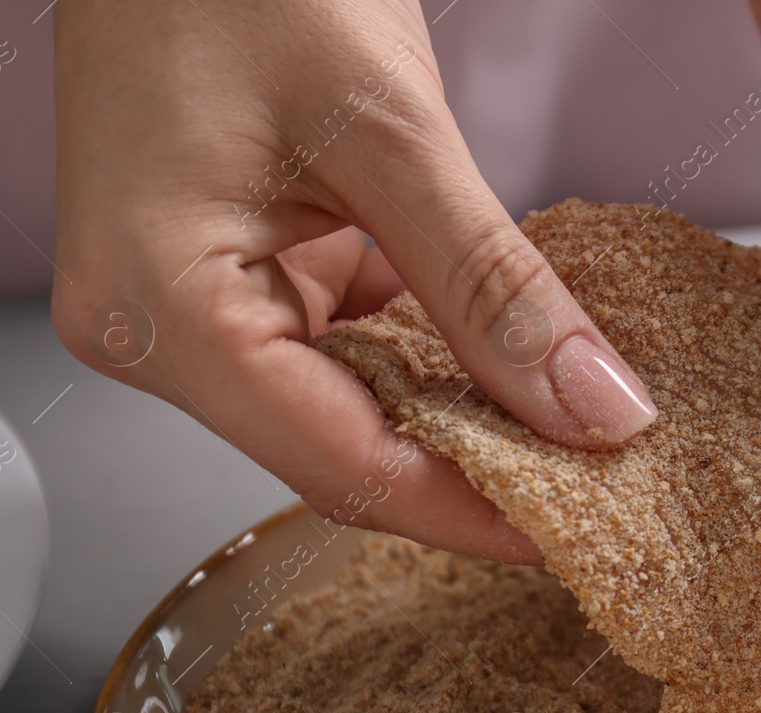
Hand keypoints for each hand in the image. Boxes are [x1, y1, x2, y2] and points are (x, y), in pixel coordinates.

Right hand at [50, 0, 656, 563]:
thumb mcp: (387, 129)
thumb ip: (492, 282)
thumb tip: (592, 406)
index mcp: (162, 309)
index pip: (342, 466)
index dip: (472, 514)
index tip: (580, 534)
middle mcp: (161, 328)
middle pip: (346, 450)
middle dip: (479, 471)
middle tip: (599, 490)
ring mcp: (202, 304)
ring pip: (359, 406)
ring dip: (468, 414)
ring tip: (577, 427)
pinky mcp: (245, 273)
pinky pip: (356, 347)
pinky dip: (439, 354)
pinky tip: (515, 356)